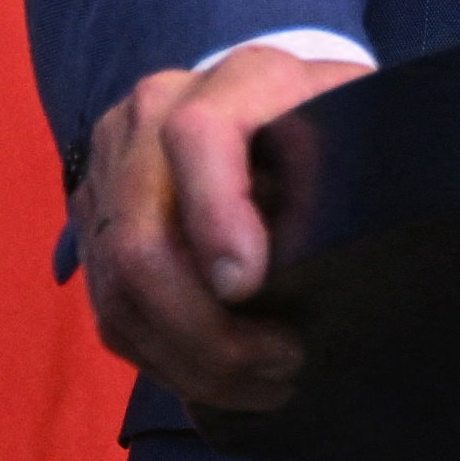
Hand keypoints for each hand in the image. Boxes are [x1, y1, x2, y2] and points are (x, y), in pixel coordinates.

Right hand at [70, 37, 368, 408]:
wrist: (279, 103)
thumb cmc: (340, 127)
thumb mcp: (365, 128)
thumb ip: (360, 168)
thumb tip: (356, 247)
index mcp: (238, 77)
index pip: (197, 136)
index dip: (215, 214)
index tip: (249, 285)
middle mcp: (154, 112)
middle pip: (140, 238)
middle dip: (206, 328)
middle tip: (283, 364)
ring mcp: (112, 166)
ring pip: (118, 287)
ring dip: (189, 357)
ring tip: (265, 383)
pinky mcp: (94, 218)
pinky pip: (109, 308)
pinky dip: (164, 357)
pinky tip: (223, 378)